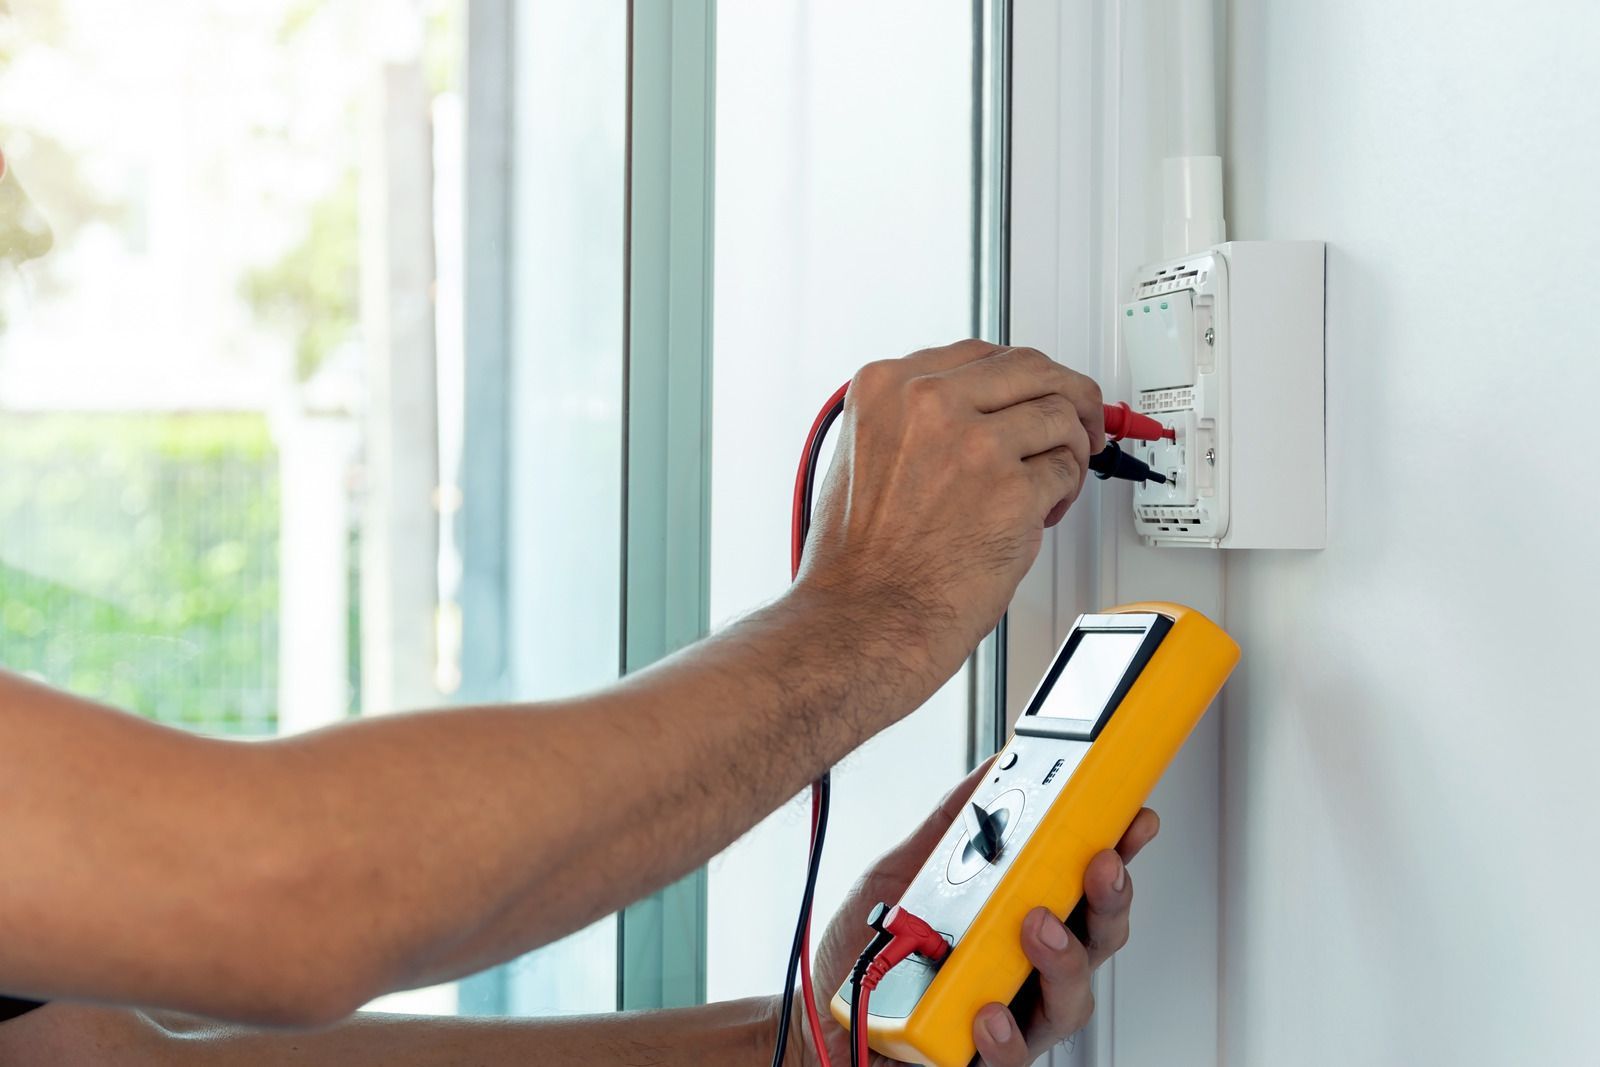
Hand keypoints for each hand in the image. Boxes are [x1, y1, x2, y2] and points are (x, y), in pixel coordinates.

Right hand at [793, 342, 1104, 697]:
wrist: (862, 619)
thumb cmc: (856, 559)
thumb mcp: (862, 454)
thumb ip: (913, 419)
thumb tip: (974, 407)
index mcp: (888, 388)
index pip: (980, 354)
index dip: (1018, 375)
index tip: (1033, 390)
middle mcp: (930, 404)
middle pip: (1031, 368)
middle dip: (1067, 392)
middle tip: (1082, 418)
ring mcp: (975, 445)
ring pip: (1060, 414)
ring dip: (1070, 447)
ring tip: (1053, 480)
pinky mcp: (1013, 491)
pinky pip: (1066, 470)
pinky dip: (1065, 491)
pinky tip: (1041, 512)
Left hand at [804, 762, 1158, 1066]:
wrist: (820, 1016)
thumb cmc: (870, 951)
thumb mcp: (905, 871)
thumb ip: (952, 825)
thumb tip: (992, 769)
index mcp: (1021, 918)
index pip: (1085, 885)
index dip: (1119, 851)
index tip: (1133, 817)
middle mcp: (1029, 970)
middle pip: (1098, 938)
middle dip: (1109, 899)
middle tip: (1097, 864)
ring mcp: (1013, 1018)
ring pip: (1071, 1000)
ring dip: (1064, 959)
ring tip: (1037, 926)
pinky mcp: (982, 1060)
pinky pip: (1011, 1056)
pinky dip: (1005, 1035)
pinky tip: (989, 1011)